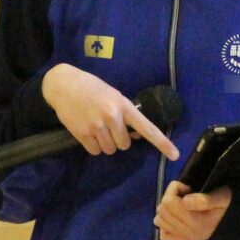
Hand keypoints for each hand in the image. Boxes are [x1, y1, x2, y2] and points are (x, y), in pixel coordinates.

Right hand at [41, 64, 178, 159]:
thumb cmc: (92, 89)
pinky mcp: (82, 134)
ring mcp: (96, 126)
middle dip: (118, 140)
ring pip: (110, 150)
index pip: (147, 127)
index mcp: (124, 105)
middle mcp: (112, 116)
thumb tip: (136, 136)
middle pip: (124, 145)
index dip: (162, 143)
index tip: (175, 155)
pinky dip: (93, 146)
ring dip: (105, 144)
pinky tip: (87, 132)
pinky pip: (95, 151)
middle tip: (107, 126)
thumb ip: (125, 114)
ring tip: (96, 128)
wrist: (63, 84)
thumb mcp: (113, 95)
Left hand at [155, 180, 232, 239]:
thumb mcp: (221, 197)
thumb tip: (185, 202)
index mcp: (198, 223)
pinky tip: (176, 218)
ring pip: (159, 220)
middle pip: (163, 209)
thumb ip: (204, 200)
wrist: (234, 218)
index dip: (175, 188)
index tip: (189, 188)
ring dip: (166, 209)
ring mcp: (185, 239)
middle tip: (184, 195)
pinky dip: (166, 225)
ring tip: (180, 206)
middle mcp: (190, 233)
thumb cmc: (227, 204)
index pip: (169, 201)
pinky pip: (163, 235)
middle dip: (170, 196)